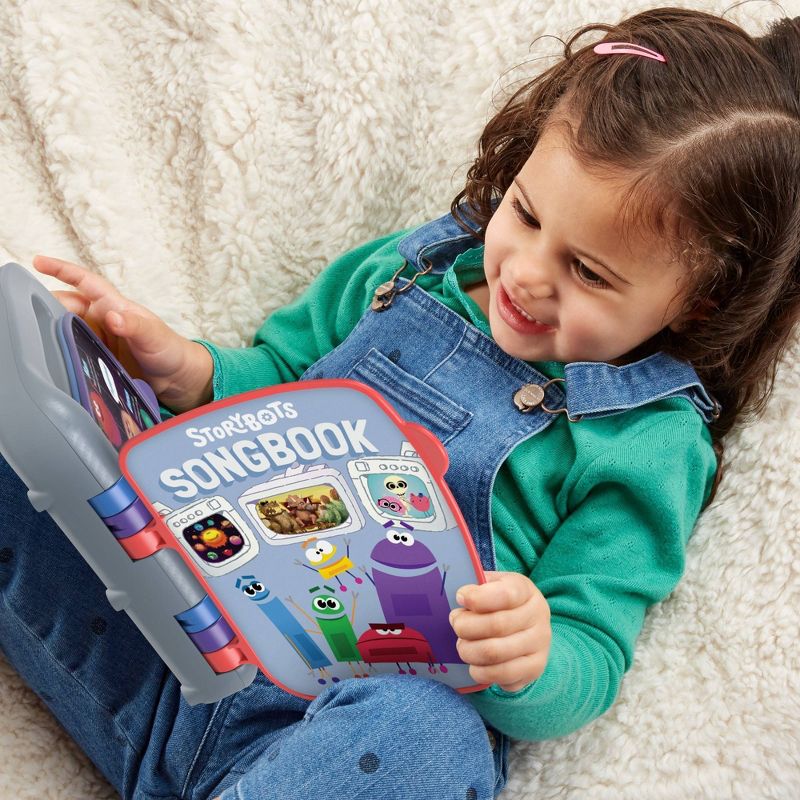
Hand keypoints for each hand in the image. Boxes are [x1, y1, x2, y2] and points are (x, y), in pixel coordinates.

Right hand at [33, 255, 213, 411]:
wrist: (178, 380)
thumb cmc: (170, 350)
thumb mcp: (155, 336)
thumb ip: (134, 326)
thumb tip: (113, 317)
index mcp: (115, 306)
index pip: (85, 283)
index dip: (63, 270)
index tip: (38, 261)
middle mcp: (103, 320)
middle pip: (68, 307)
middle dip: (49, 306)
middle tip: (31, 316)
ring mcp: (98, 340)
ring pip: (66, 328)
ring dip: (52, 330)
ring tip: (35, 335)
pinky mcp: (96, 359)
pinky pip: (73, 350)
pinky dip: (62, 350)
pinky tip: (51, 357)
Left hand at [450, 571, 550, 692]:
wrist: (528, 625)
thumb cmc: (501, 603)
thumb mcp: (491, 584)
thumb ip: (476, 588)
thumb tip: (463, 598)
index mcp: (526, 591)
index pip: (505, 595)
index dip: (477, 598)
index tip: (461, 598)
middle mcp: (538, 617)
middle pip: (496, 626)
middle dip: (465, 627)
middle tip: (456, 624)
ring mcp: (539, 645)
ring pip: (495, 653)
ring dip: (469, 651)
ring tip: (463, 645)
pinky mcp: (534, 669)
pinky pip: (501, 676)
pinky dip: (479, 671)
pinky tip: (475, 663)